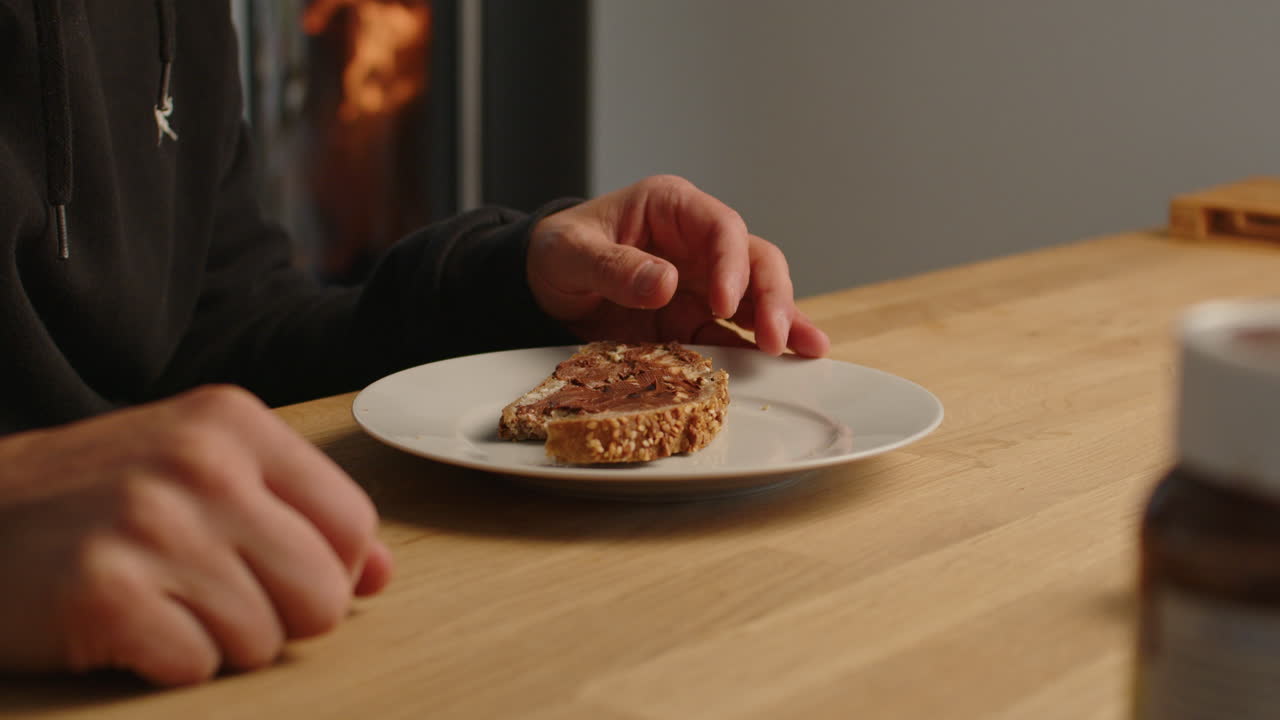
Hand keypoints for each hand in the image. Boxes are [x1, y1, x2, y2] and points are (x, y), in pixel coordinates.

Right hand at [0, 386, 392, 685]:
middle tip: (218, 599)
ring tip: (165, 604)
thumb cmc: (94, 498)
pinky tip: (128, 627)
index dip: (331, 569)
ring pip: (264, 638)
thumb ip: (298, 510)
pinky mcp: (105, 592)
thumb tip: (381, 574)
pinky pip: (196, 667)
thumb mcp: (200, 470)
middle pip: (323, 590)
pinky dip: (167, 664)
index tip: (281, 572)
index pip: (353, 523)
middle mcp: (201, 464)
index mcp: (234, 424)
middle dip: (282, 617)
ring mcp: (152, 525)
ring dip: (219, 643)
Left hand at [527, 175, 829, 355]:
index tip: (725, 303)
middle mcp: (697, 242)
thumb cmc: (556, 253)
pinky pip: (734, 331)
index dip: (731, 264)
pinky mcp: (695, 317)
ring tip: (808, 350)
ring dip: (783, 321)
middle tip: (775, 338)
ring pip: (757, 295)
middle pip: (754, 261)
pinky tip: (788, 362)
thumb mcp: (571, 255)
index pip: (721, 228)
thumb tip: (665, 282)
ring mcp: (702, 281)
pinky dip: (759, 346)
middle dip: (771, 298)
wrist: (540, 284)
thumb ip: (614, 266)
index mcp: (672, 208)